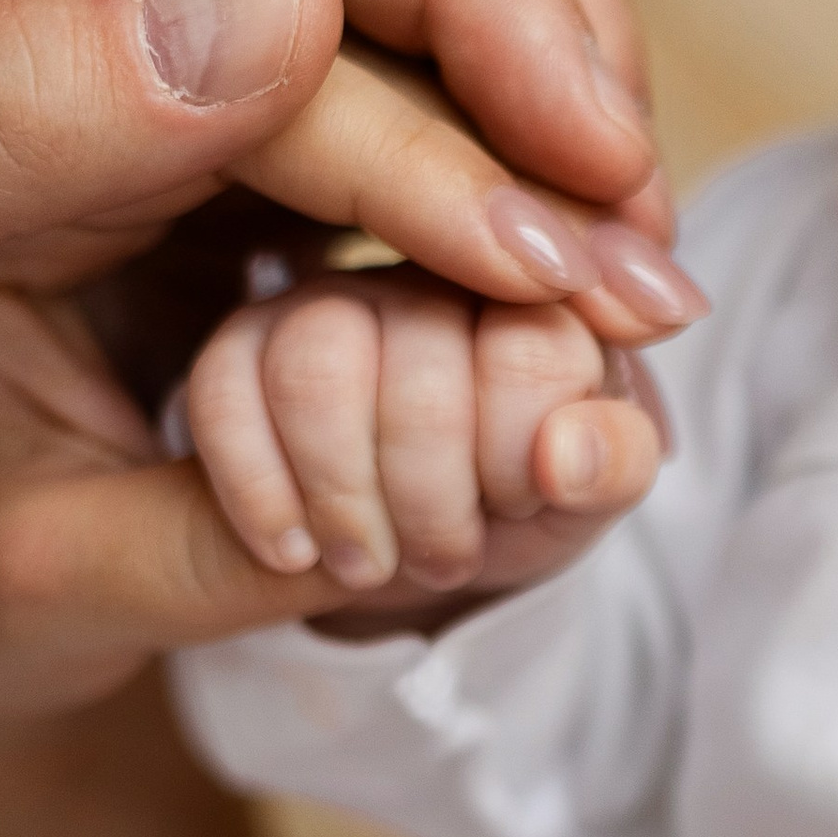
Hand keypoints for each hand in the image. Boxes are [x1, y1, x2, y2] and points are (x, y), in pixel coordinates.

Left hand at [0, 0, 698, 472]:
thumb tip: (284, 3)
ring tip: (603, 267)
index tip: (596, 167)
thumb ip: (15, 109)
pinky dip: (428, 149)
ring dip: (502, 96)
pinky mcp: (95, 37)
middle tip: (631, 237)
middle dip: (524, 29)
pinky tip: (505, 257)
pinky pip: (308, 47)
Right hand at [185, 266, 669, 604]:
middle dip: (432, 494)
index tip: (518, 506)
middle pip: (419, 364)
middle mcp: (428, 271)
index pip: (531, 350)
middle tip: (443, 561)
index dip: (518, 455)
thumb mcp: (588, 499)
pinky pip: (223, 387)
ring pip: (316, 368)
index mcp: (535, 290)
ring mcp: (328, 299)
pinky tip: (293, 552)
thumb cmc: (523, 500)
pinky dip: (260, 488)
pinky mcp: (243, 342)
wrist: (425, 537)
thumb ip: (614, 465)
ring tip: (370, 566)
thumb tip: (566, 454)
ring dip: (344, 494)